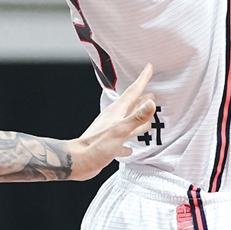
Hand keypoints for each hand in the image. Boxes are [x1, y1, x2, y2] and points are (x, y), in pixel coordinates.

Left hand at [66, 64, 156, 180]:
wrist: (77, 162)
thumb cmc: (96, 146)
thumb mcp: (119, 130)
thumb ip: (137, 117)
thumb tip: (151, 103)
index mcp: (117, 112)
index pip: (133, 92)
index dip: (142, 79)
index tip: (149, 68)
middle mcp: (114, 119)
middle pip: (132, 105)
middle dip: (143, 99)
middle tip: (153, 94)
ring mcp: (110, 131)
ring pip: (128, 122)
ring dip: (138, 119)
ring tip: (147, 118)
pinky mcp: (107, 145)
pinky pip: (121, 141)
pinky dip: (127, 142)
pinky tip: (129, 148)